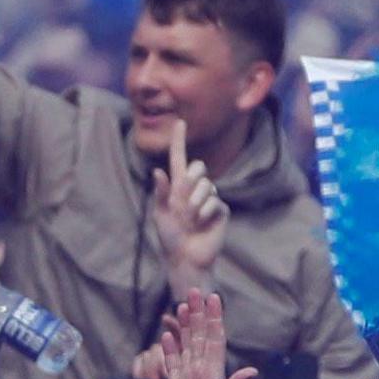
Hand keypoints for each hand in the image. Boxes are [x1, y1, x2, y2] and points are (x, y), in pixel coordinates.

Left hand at [149, 136, 228, 287]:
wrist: (186, 256)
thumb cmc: (170, 236)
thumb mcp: (160, 214)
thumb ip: (161, 193)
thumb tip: (158, 171)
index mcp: (176, 187)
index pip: (179, 159)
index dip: (179, 141)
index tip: (180, 122)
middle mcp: (194, 189)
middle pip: (198, 167)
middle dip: (190, 181)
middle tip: (182, 205)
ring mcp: (209, 198)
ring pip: (206, 185)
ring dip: (194, 204)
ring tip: (189, 220)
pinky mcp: (221, 209)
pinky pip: (214, 202)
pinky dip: (204, 214)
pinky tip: (201, 225)